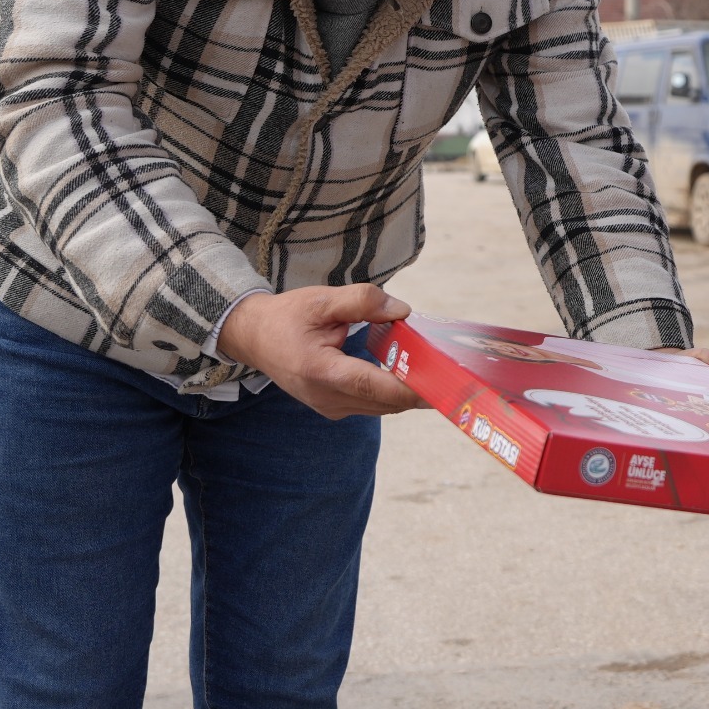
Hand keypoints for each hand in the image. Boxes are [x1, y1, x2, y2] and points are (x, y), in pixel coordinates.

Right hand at [215, 285, 424, 420]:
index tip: (444, 380)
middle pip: (387, 402)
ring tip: (437, 370)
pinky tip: (410, 372)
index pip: (376, 386)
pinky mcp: (333, 408)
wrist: (255, 338)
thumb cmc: (287, 317)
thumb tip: (402, 311)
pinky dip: (393, 391)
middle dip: (421, 389)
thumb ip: (362, 302)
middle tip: (454, 372)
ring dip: (409, 391)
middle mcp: (327, 398)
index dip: (413, 387)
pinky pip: (372, 404)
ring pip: (383, 407)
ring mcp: (330, 407)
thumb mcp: (322, 300)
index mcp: (322, 372)